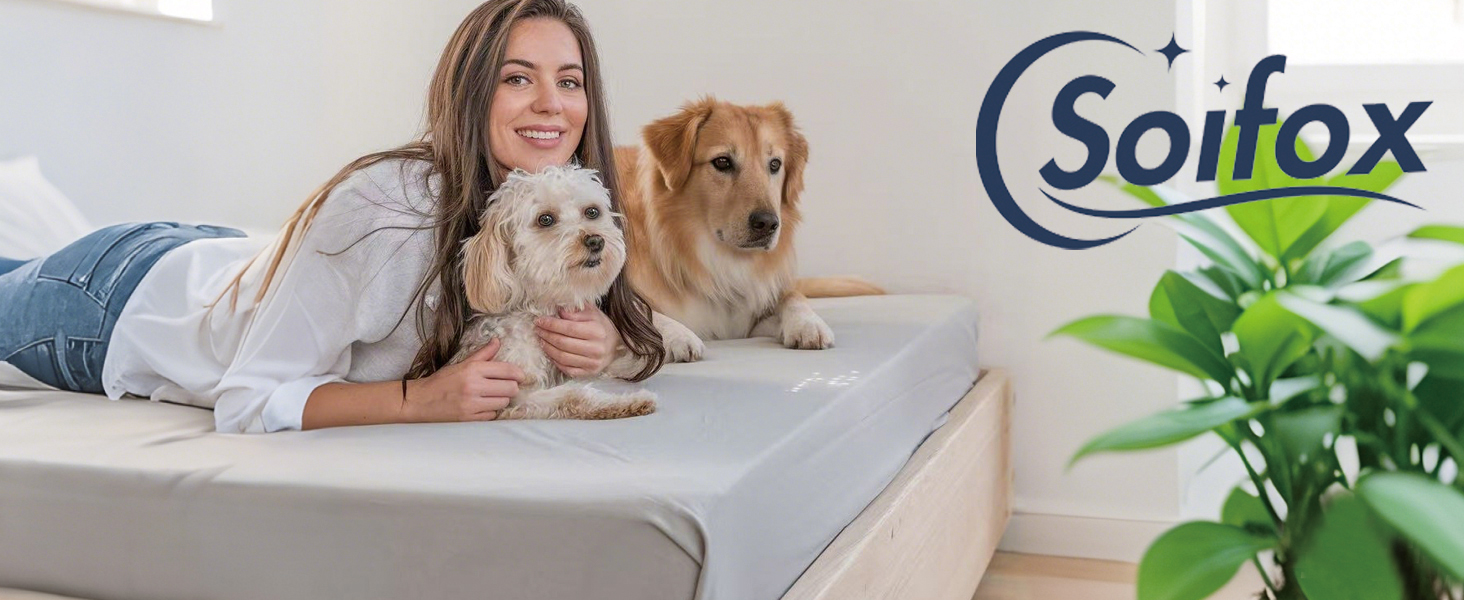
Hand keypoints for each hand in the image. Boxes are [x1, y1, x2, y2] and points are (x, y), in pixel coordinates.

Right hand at [402, 338, 523, 422]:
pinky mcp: (469, 418)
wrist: (420, 401)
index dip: (519, 373)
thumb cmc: (442, 381)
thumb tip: (497, 341)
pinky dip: (491, 411)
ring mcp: (472, 404)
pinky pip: (492, 415)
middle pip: (511, 388)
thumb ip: (483, 354)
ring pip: (503, 402)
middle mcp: (473, 386)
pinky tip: (483, 406)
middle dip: (511, 387)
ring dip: (501, 399)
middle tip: (506, 386)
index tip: (521, 376)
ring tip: (493, 396)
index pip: (507, 370)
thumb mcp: (461, 364)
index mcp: (472, 369)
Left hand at [535, 305, 620, 376]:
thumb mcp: (591, 312)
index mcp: (597, 331)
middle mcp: (596, 348)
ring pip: (562, 357)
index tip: (539, 321)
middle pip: (563, 343)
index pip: (568, 328)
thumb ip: (574, 310)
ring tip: (541, 340)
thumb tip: (557, 311)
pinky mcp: (589, 372)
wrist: (615, 344)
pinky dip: (555, 361)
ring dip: (548, 348)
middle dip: (546, 335)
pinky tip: (550, 352)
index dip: (551, 324)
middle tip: (537, 329)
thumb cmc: (600, 325)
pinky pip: (567, 368)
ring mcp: (593, 363)